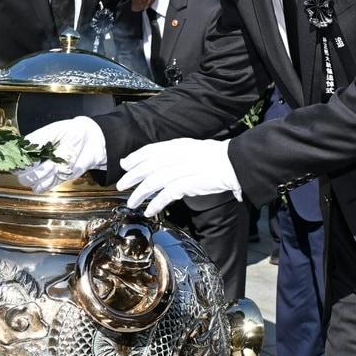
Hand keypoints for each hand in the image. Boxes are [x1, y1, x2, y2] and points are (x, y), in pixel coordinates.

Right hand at [16, 117, 106, 191]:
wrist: (91, 141)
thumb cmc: (71, 132)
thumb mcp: (53, 131)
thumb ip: (38, 139)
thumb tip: (24, 146)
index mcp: (31, 147)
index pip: (16, 158)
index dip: (18, 160)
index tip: (25, 157)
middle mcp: (35, 161)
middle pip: (21, 174)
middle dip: (30, 169)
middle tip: (40, 161)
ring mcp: (44, 172)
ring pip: (31, 182)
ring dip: (41, 175)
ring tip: (52, 164)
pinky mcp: (54, 180)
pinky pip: (42, 188)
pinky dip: (47, 183)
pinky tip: (56, 172)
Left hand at [117, 138, 241, 215]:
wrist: (234, 164)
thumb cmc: (216, 158)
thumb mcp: (192, 150)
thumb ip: (175, 154)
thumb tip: (158, 161)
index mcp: (178, 145)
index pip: (150, 150)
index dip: (135, 158)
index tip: (124, 164)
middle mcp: (177, 155)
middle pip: (147, 166)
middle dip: (132, 176)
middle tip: (121, 185)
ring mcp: (182, 170)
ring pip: (153, 182)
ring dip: (140, 193)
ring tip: (132, 202)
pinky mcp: (188, 184)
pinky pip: (166, 195)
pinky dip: (156, 203)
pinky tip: (150, 210)